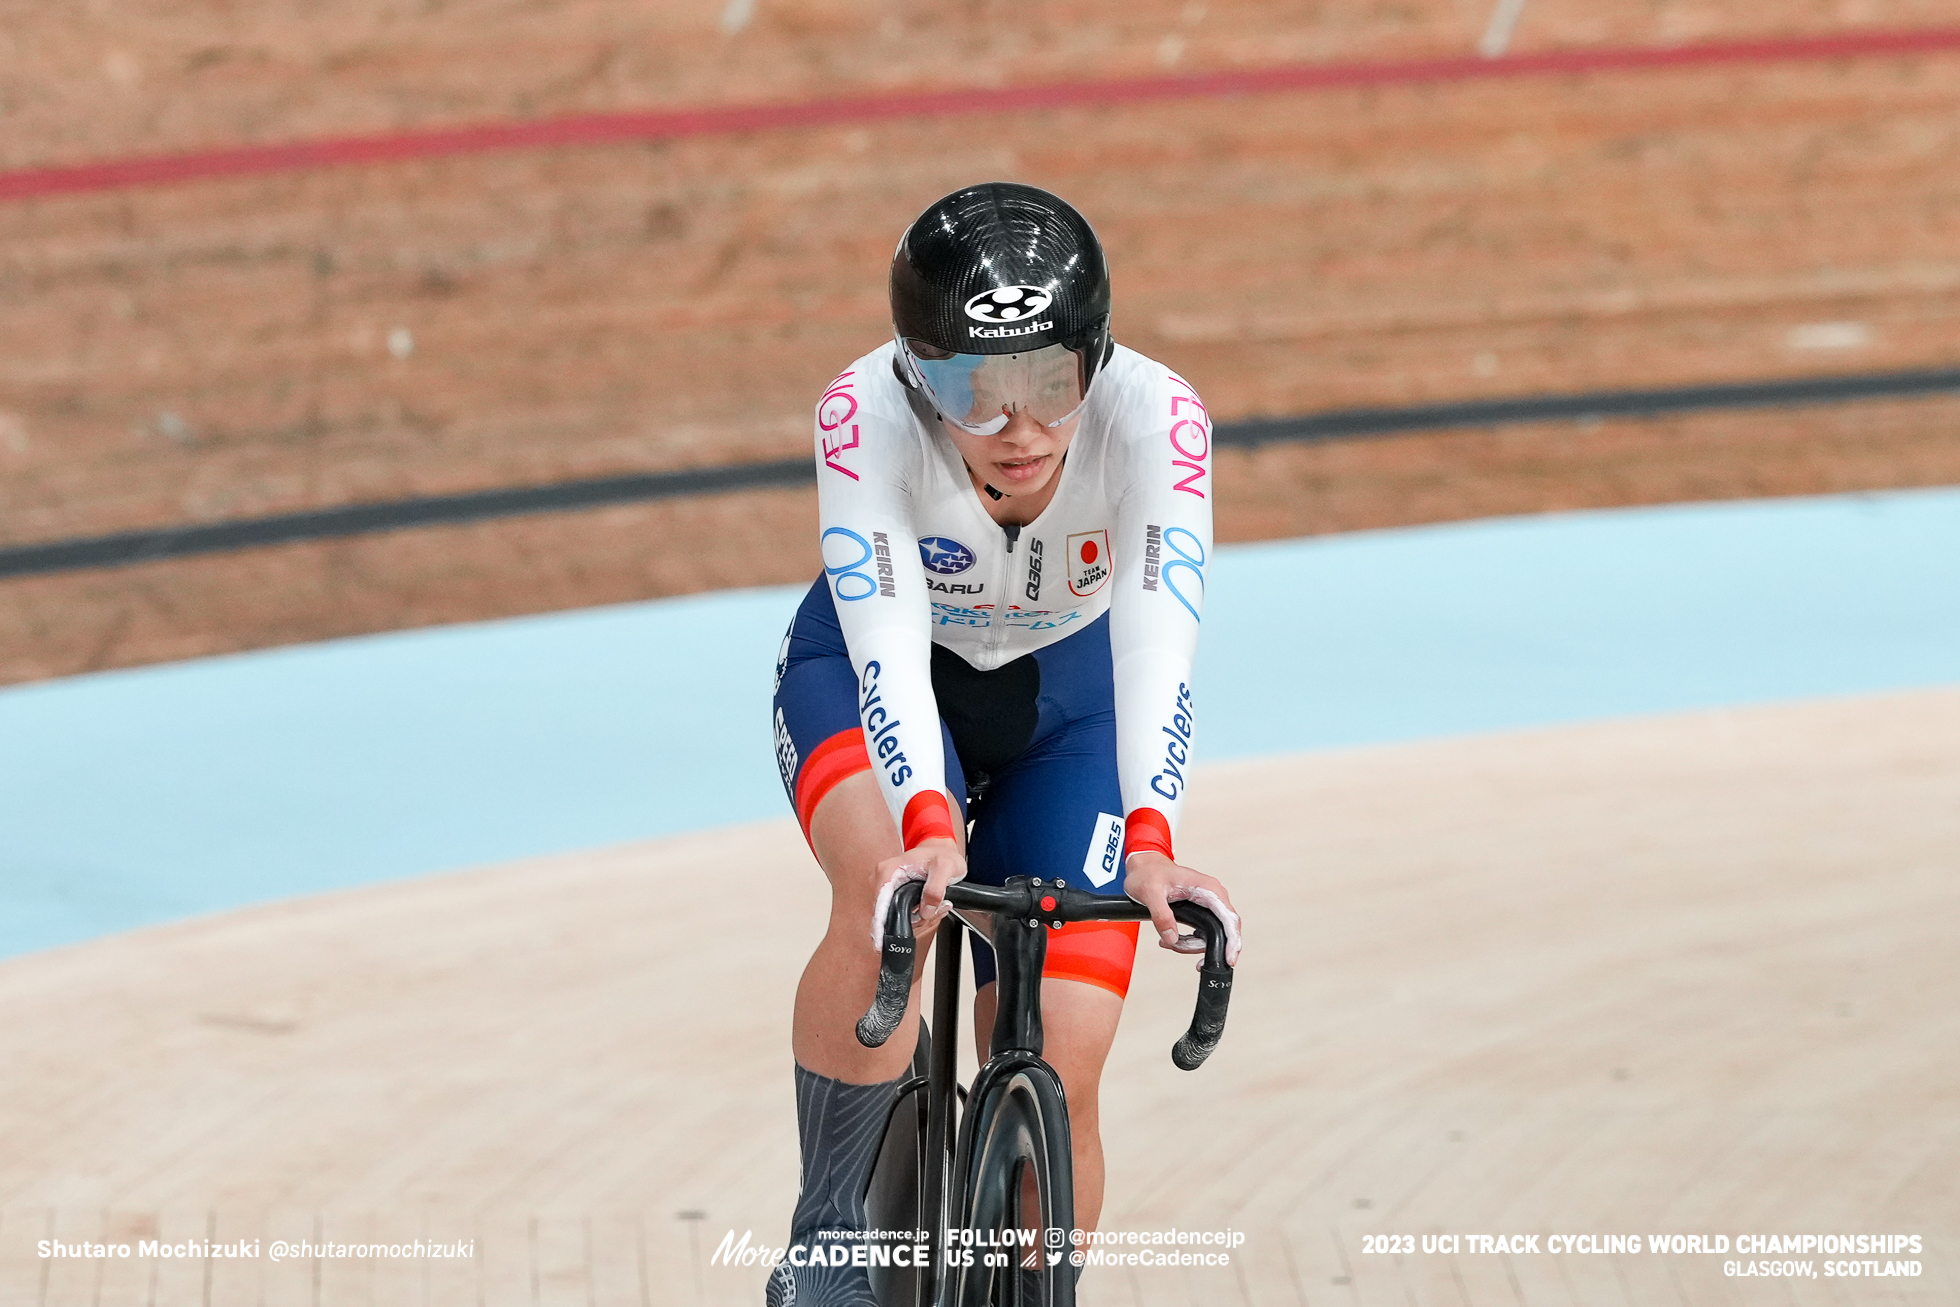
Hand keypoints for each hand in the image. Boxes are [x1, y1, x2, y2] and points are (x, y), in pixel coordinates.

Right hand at [870, 837, 965, 949]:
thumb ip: (936, 888)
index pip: (879, 902)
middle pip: (888, 914)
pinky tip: (931, 909)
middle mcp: (884, 880)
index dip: (879, 925)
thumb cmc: (941, 854)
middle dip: (911, 922)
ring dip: (918, 920)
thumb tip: (925, 910)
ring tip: (937, 907)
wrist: (941, 850)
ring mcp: (888, 889)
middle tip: (934, 913)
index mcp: (889, 871)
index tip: (879, 943)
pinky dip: (918, 917)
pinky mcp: (894, 896)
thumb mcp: (945, 867)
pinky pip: (901, 915)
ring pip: (896, 918)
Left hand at [1123, 851, 1242, 965]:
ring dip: (1191, 946)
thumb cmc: (1149, 873)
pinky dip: (1189, 942)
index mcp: (1208, 889)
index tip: (1229, 960)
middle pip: (1224, 931)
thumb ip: (1161, 915)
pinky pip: (1203, 934)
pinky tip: (1172, 940)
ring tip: (1167, 942)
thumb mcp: (1150, 893)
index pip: (1229, 918)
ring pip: (1211, 936)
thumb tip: (1172, 938)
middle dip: (1206, 948)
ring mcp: (1209, 904)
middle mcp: (1213, 897)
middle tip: (1194, 962)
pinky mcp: (1202, 911)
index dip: (1233, 941)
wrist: (1144, 866)